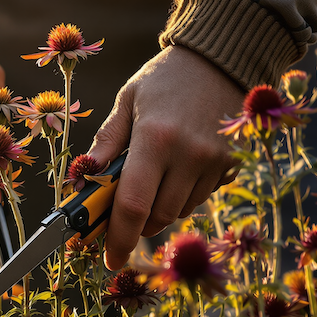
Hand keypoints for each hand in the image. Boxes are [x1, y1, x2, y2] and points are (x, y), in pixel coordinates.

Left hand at [88, 46, 243, 269]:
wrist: (222, 58)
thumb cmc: (164, 79)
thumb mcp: (128, 102)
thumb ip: (106, 142)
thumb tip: (83, 179)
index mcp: (156, 139)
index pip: (132, 205)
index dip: (118, 238)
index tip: (109, 258)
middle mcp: (189, 155)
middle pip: (158, 217)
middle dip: (136, 225)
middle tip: (120, 217)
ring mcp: (216, 162)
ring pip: (180, 211)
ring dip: (158, 211)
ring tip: (150, 181)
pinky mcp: (233, 165)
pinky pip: (201, 198)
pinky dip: (181, 197)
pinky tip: (175, 172)